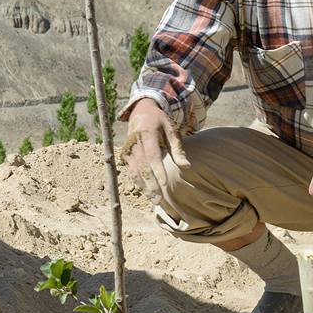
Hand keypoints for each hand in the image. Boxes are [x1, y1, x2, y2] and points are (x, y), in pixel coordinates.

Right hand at [121, 98, 188, 215]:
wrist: (140, 111)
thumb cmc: (160, 121)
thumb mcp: (171, 129)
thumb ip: (178, 149)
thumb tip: (187, 167)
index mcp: (147, 134)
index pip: (152, 155)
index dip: (157, 170)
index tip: (165, 184)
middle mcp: (135, 143)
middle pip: (142, 167)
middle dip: (150, 185)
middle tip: (159, 200)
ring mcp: (128, 149)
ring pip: (135, 172)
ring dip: (144, 187)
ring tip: (155, 201)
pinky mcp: (125, 155)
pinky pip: (131, 172)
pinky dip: (138, 183)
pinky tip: (147, 193)